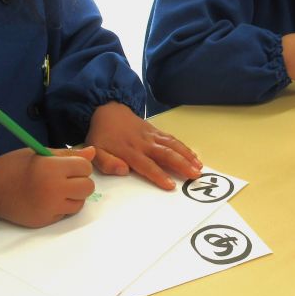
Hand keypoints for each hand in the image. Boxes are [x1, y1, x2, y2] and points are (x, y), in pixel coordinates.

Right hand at [0, 145, 95, 225]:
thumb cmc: (13, 166)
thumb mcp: (40, 153)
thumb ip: (68, 154)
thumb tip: (92, 152)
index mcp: (53, 168)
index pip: (85, 167)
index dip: (79, 166)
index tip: (68, 166)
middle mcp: (55, 189)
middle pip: (88, 187)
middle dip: (80, 182)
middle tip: (65, 180)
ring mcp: (50, 207)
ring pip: (79, 203)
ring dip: (73, 197)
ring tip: (56, 190)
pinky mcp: (45, 221)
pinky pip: (65, 214)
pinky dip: (61, 208)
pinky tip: (46, 200)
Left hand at [86, 102, 202, 189]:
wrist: (107, 110)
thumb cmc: (101, 135)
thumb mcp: (95, 150)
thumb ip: (107, 162)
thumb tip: (123, 171)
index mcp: (129, 150)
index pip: (146, 165)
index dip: (159, 175)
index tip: (171, 185)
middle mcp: (143, 143)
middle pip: (165, 154)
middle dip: (181, 164)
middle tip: (195, 175)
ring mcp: (151, 135)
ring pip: (172, 145)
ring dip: (187, 155)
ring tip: (199, 166)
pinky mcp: (155, 130)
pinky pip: (171, 138)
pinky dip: (183, 146)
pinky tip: (193, 155)